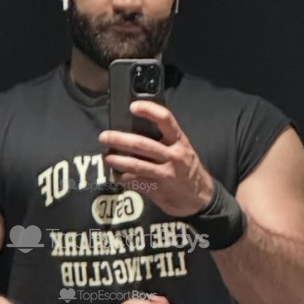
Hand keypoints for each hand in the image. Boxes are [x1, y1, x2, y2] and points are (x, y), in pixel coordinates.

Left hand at [98, 101, 213, 217]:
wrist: (199, 196)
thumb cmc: (186, 167)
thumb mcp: (181, 148)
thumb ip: (163, 139)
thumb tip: (133, 128)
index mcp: (179, 141)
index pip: (165, 120)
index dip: (149, 110)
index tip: (133, 106)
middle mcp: (173, 156)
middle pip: (142, 144)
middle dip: (120, 140)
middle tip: (105, 136)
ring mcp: (165, 174)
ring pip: (136, 165)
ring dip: (117, 161)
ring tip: (107, 157)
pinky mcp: (158, 189)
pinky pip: (135, 182)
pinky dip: (122, 178)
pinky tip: (116, 174)